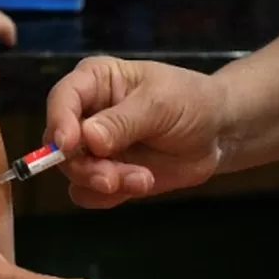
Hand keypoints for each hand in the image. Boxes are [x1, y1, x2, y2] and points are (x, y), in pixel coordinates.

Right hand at [45, 56, 232, 208]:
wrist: (218, 132)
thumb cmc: (190, 101)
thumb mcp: (160, 103)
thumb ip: (123, 120)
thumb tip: (87, 138)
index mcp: (94, 82)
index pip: (62, 99)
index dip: (59, 122)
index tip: (69, 145)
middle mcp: (86, 114)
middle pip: (59, 144)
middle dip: (84, 165)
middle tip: (112, 179)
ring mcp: (95, 148)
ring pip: (74, 172)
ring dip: (102, 182)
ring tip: (141, 180)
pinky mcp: (107, 175)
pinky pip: (90, 193)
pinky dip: (110, 196)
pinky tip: (142, 184)